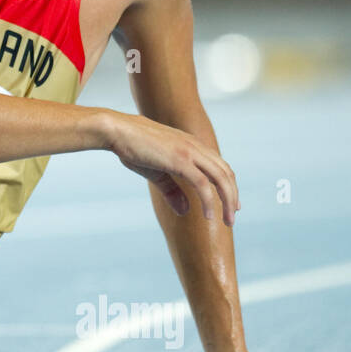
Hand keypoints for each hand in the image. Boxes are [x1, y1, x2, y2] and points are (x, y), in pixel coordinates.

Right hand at [103, 112, 238, 225]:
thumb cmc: (133, 147)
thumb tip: (184, 211)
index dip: (228, 186)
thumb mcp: (156, 172)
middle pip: (226, 174)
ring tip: (228, 221)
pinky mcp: (180, 160)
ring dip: (227, 201)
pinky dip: (209, 201)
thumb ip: (172, 190)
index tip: (231, 204)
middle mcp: (196, 146)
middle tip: (232, 218)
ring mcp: (190, 152)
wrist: (118, 130)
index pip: (220, 166)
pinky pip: (203, 184)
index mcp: (192, 145)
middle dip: (232, 197)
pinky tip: (209, 216)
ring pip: (220, 179)